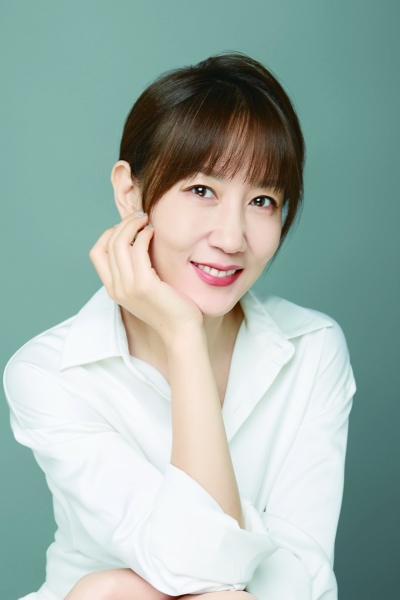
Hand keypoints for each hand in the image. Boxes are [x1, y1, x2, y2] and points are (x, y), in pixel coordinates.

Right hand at [89, 211, 203, 343]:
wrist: (181, 331)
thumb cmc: (169, 307)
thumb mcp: (144, 288)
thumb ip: (135, 270)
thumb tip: (136, 241)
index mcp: (113, 289)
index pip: (96, 252)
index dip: (109, 234)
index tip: (128, 228)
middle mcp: (116, 288)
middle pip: (108, 243)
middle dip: (123, 224)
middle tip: (140, 216)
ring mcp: (128, 287)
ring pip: (120, 244)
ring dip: (133, 225)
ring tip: (147, 220)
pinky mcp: (145, 286)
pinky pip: (137, 251)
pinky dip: (144, 236)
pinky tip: (154, 232)